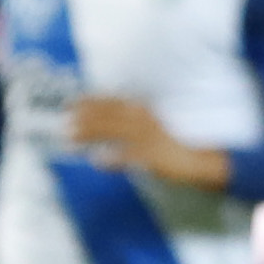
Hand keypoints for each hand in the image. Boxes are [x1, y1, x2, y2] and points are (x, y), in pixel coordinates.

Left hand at [68, 95, 221, 187]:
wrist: (200, 159)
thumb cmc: (173, 145)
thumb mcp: (152, 129)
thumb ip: (130, 126)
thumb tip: (105, 134)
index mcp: (143, 111)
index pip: (112, 103)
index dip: (90, 102)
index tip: (71, 102)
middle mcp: (144, 120)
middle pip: (109, 115)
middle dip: (85, 117)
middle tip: (64, 120)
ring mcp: (149, 137)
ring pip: (114, 132)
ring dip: (91, 133)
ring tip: (70, 138)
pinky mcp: (154, 156)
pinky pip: (130, 156)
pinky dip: (113, 158)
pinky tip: (98, 161)